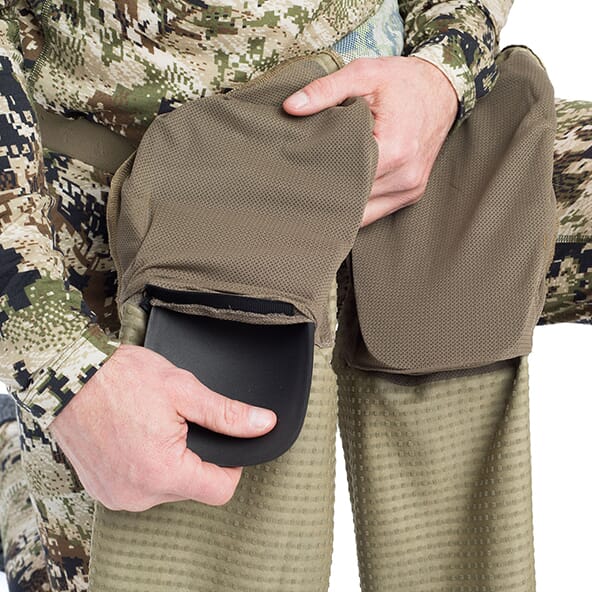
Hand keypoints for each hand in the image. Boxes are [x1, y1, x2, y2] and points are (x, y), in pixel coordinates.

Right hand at [48, 344, 276, 510]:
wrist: (68, 376)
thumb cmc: (121, 379)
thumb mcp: (184, 390)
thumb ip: (227, 414)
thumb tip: (264, 423)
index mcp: (164, 473)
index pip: (221, 490)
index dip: (232, 464)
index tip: (223, 440)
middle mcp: (139, 495)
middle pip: (193, 487)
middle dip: (196, 456)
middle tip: (179, 422)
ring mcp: (117, 495)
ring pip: (166, 487)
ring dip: (169, 461)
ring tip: (154, 427)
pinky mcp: (102, 490)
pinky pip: (140, 485)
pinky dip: (145, 465)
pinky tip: (136, 437)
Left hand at [283, 55, 458, 226]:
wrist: (443, 89)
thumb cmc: (403, 81)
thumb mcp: (363, 74)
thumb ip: (325, 90)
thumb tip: (290, 107)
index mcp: (395, 150)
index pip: (347, 180)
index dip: (319, 179)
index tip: (297, 172)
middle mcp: (405, 177)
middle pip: (353, 202)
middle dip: (327, 195)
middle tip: (299, 185)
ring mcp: (410, 190)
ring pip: (364, 214)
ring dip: (342, 205)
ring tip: (318, 189)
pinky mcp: (411, 194)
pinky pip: (376, 212)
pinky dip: (358, 206)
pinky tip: (340, 193)